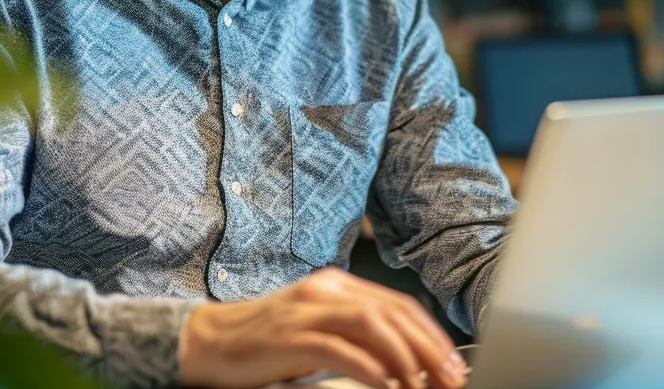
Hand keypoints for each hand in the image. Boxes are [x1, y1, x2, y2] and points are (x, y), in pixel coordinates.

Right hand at [178, 268, 468, 388]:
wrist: (209, 341)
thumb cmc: (266, 342)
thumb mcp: (318, 330)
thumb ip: (357, 337)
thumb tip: (407, 361)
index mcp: (336, 285)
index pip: (399, 305)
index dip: (432, 334)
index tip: (454, 363)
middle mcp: (325, 290)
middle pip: (394, 313)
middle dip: (430, 347)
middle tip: (452, 378)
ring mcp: (306, 311)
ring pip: (373, 324)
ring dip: (407, 357)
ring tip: (425, 385)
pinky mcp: (290, 337)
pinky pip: (340, 350)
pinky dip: (370, 369)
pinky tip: (388, 386)